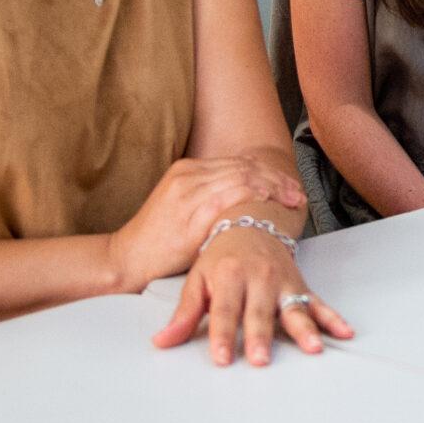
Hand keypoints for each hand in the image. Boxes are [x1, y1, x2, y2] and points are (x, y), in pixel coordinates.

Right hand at [104, 156, 304, 291]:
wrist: (125, 259)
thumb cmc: (156, 242)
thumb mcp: (181, 207)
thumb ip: (208, 195)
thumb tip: (246, 196)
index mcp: (187, 170)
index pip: (239, 163)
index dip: (269, 172)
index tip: (288, 185)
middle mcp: (188, 175)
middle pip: (245, 167)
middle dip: (277, 179)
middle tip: (298, 193)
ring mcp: (189, 192)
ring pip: (243, 178)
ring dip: (273, 188)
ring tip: (292, 200)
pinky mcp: (190, 214)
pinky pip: (231, 196)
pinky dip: (255, 196)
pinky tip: (271, 204)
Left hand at [153, 227, 353, 367]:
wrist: (252, 221)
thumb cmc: (221, 257)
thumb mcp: (197, 280)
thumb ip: (183, 314)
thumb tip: (162, 342)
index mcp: (229, 275)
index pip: (225, 310)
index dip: (223, 335)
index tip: (222, 358)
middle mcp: (258, 278)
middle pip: (259, 312)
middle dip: (261, 336)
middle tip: (262, 360)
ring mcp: (282, 282)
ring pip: (294, 308)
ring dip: (304, 329)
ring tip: (312, 348)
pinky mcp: (300, 286)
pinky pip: (318, 303)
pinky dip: (332, 318)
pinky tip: (343, 332)